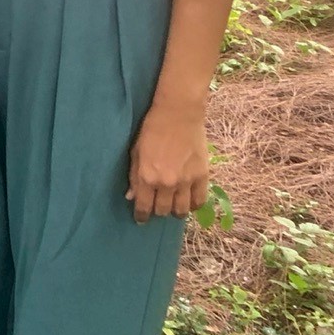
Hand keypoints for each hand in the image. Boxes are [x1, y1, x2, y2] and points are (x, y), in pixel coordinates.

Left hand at [127, 94, 210, 222]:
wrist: (178, 115)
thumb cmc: (151, 130)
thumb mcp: (136, 152)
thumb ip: (134, 177)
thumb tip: (131, 197)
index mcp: (148, 177)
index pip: (144, 207)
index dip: (141, 216)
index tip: (141, 220)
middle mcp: (167, 183)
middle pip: (163, 211)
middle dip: (158, 212)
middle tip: (156, 207)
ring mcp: (187, 181)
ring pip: (182, 210)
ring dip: (175, 211)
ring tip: (172, 207)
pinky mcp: (202, 176)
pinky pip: (199, 201)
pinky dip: (193, 205)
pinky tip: (188, 202)